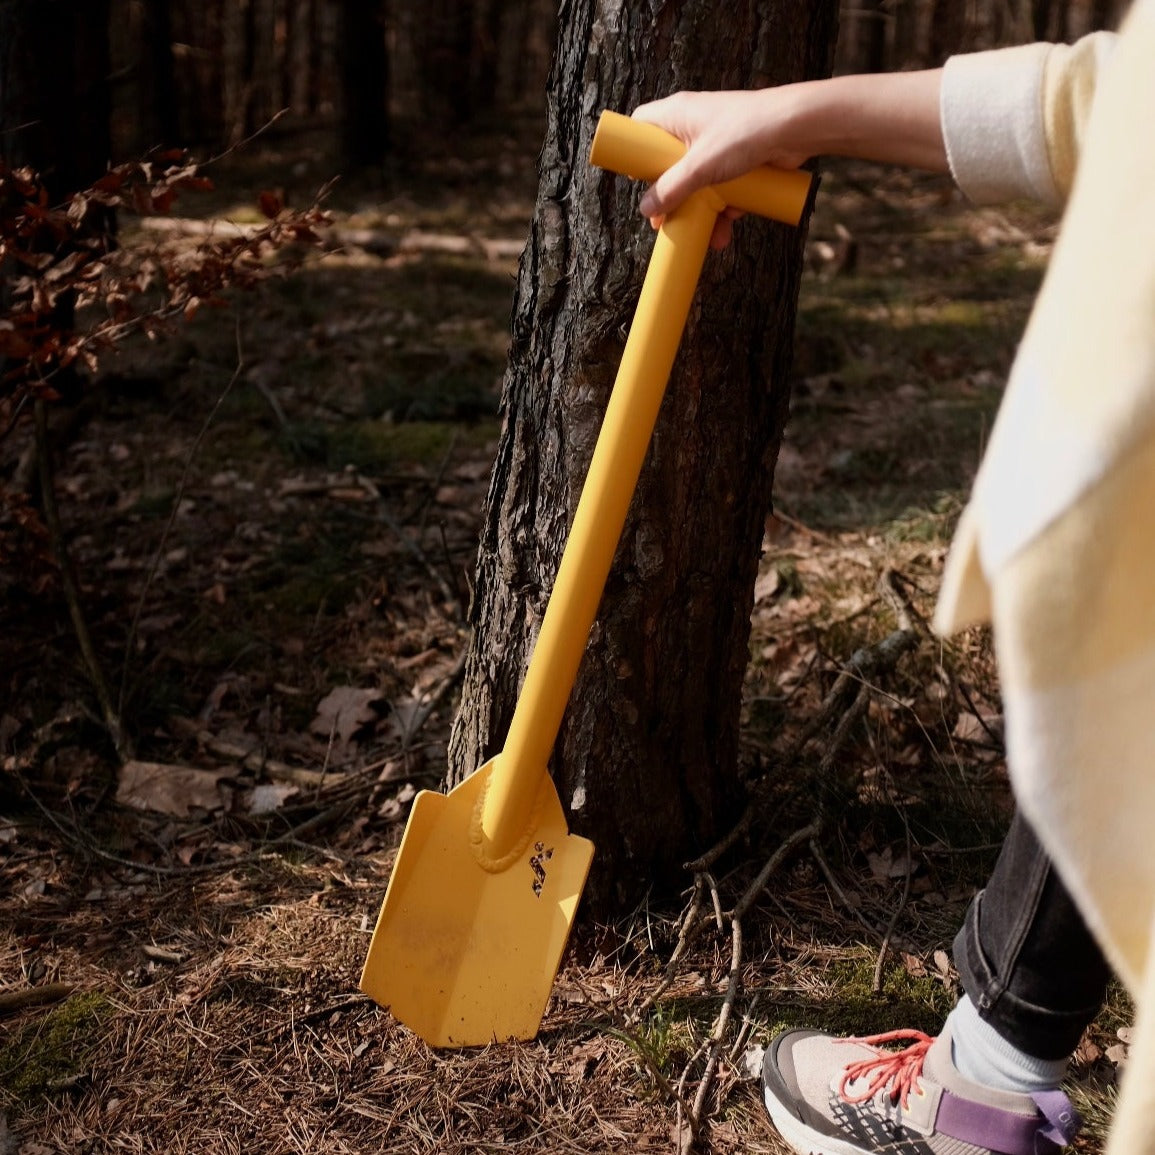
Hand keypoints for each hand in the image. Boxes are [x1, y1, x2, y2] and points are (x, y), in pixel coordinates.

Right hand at [631, 89, 810, 248]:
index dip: (634, 150)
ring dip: (699, 210)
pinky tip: (726, 229)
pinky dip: (723, 208)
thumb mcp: (699, 166)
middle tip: (663, 219)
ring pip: (697, 181)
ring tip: (702, 235)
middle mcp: (694, 126)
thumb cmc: (744, 133)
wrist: (796, 128)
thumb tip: (646, 209)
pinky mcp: (738, 159)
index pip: (642, 125)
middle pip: (668, 163)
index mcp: (677, 114)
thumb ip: (672, 189)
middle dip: (669, 195)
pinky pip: (721, 187)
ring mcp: (716, 144)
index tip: (634, 179)